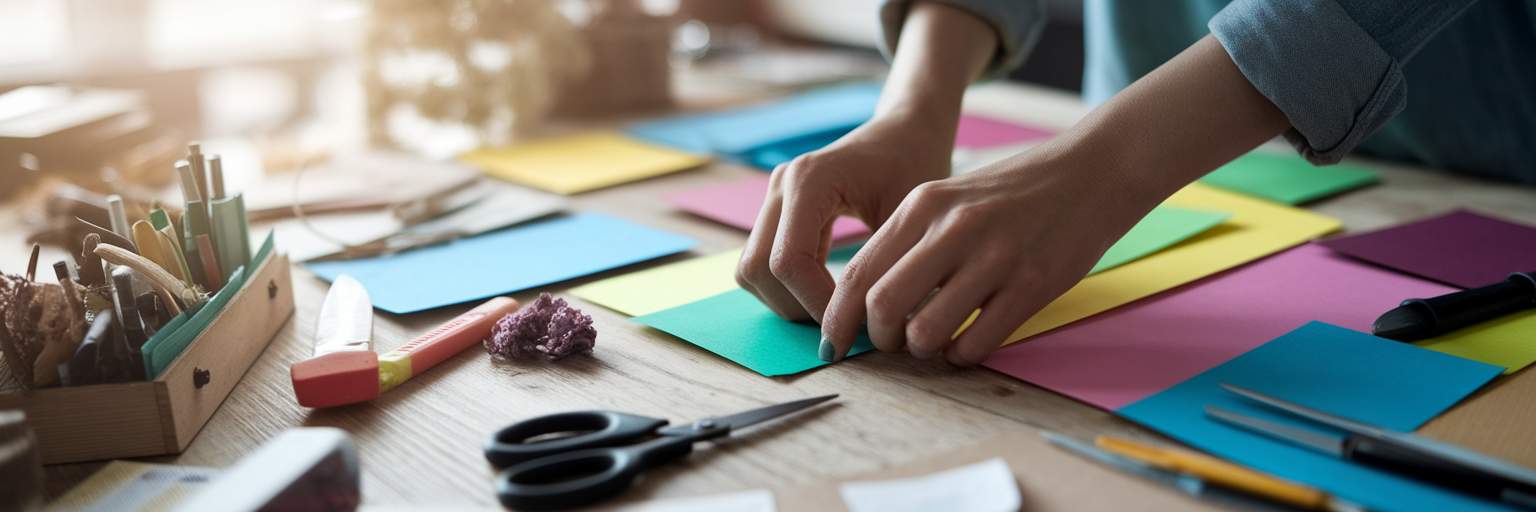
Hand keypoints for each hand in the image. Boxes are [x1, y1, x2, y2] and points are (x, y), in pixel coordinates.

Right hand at [736, 115, 951, 322]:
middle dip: (795, 307)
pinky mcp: (776, 210)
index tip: (853, 326)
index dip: (815, 304)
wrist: (907, 131)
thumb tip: (873, 328)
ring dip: (785, 300)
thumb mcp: (909, 218)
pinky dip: (785, 288)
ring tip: (834, 312)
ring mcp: (773, 196)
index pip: (788, 262)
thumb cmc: (916, 165)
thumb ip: (882, 270)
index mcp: (809, 180)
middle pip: (757, 269)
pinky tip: (825, 294)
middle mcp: (781, 185)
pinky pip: (760, 262)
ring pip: (750, 270)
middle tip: (841, 325)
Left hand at [819, 145, 1155, 365]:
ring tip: (932, 343)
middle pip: (882, 307)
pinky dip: (961, 355)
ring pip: (926, 332)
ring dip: (921, 350)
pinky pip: (977, 342)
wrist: (1091, 171)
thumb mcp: (948, 198)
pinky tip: (966, 344)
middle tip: (888, 345)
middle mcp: (953, 229)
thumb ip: (907, 240)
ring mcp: (995, 257)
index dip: (838, 318)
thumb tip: (864, 301)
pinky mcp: (1032, 284)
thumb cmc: (1012, 192)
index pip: (857, 273)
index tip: (834, 342)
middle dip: (876, 340)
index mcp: (924, 205)